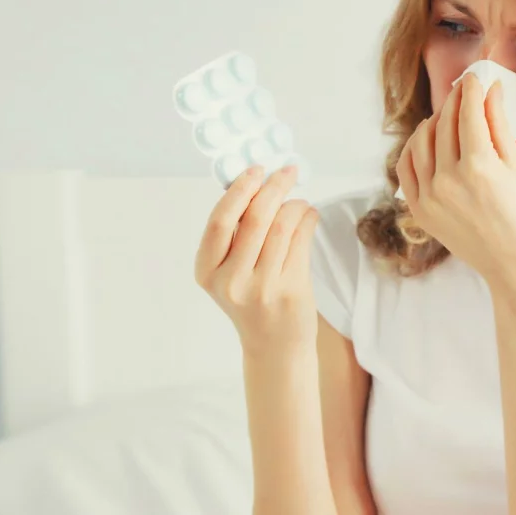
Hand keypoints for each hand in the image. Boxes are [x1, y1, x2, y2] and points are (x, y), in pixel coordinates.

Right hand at [194, 164, 321, 356]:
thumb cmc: (252, 299)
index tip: (256, 170)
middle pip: (254, 219)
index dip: (239, 190)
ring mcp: (261, 288)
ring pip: (282, 226)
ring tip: (300, 201)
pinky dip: (307, 219)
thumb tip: (255, 184)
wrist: (274, 345)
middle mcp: (230, 281)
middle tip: (287, 172)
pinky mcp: (291, 290)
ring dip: (295, 204)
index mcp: (207, 271)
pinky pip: (301, 241)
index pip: (219, 221)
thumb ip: (235, 234)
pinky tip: (309, 215)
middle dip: (274, 188)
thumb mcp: (229, 271)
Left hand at [396, 72, 515, 293]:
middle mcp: (448, 180)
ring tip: (449, 115)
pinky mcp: (421, 211)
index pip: (468, 112)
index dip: (471, 88)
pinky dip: (414, 148)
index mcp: (478, 167)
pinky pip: (407, 167)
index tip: (475, 76)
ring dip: (434, 121)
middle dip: (455, 101)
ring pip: (421, 141)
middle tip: (465, 89)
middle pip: (444, 124)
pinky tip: (428, 139)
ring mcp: (430, 197)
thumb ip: (499, 126)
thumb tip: (491, 90)